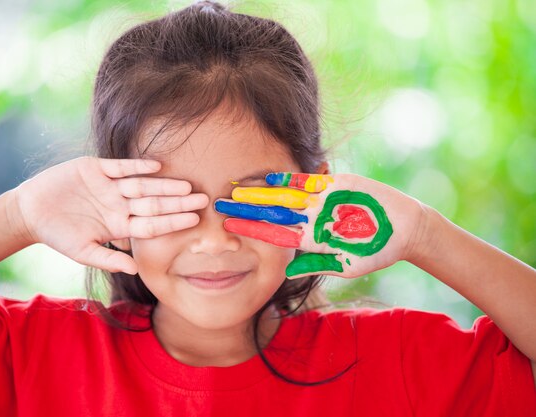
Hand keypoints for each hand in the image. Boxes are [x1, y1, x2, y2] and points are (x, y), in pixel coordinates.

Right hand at [8, 156, 207, 272]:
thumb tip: (135, 270)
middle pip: (154, 203)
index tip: (195, 221)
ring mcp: (110, 187)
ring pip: (142, 185)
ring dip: (164, 185)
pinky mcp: (96, 169)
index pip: (152, 224)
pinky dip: (137, 166)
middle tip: (204, 199)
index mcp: (119, 225)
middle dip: (178, 202)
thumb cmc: (57, 235)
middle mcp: (119, 205)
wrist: (31, 211)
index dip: (173, 222)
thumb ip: (109, 259)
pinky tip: (156, 166)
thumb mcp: (83, 251)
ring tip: (186, 185)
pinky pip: (121, 167)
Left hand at [215, 172, 425, 278]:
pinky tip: (267, 178)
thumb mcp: (347, 264)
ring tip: (237, 190)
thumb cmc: (377, 250)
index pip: (273, 234)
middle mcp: (310, 218)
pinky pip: (306, 181)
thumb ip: (317, 264)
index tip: (228, 226)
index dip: (251, 229)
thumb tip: (287, 271)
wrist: (405, 228)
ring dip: (260, 193)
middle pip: (272, 213)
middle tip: (220, 203)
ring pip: (284, 196)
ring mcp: (320, 201)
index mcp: (311, 239)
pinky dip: (288, 179)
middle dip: (247, 209)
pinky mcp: (333, 184)